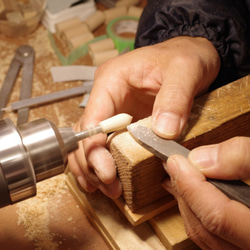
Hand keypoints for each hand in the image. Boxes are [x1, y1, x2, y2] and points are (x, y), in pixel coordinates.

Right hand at [68, 36, 219, 197]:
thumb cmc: (183, 57)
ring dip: (93, 167)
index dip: (94, 147)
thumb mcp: (185, 70)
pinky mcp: (124, 121)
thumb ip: (174, 98)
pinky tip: (106, 178)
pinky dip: (103, 162)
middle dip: (92, 162)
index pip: (93, 117)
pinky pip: (107, 144)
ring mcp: (113, 110)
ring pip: (90, 141)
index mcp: (111, 80)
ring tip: (105, 188)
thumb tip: (163, 132)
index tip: (106, 171)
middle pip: (85, 133)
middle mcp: (106, 97)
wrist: (189, 55)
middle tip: (108, 186)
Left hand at [162, 137, 249, 248]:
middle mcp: (248, 246)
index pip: (216, 216)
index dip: (190, 186)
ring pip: (206, 237)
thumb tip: (200, 159)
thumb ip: (242, 158)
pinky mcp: (241, 241)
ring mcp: (243, 247)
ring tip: (176, 178)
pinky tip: (193, 196)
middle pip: (205, 229)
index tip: (174, 161)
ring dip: (187, 204)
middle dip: (183, 194)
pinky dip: (198, 214)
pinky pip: (214, 237)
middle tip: (171, 166)